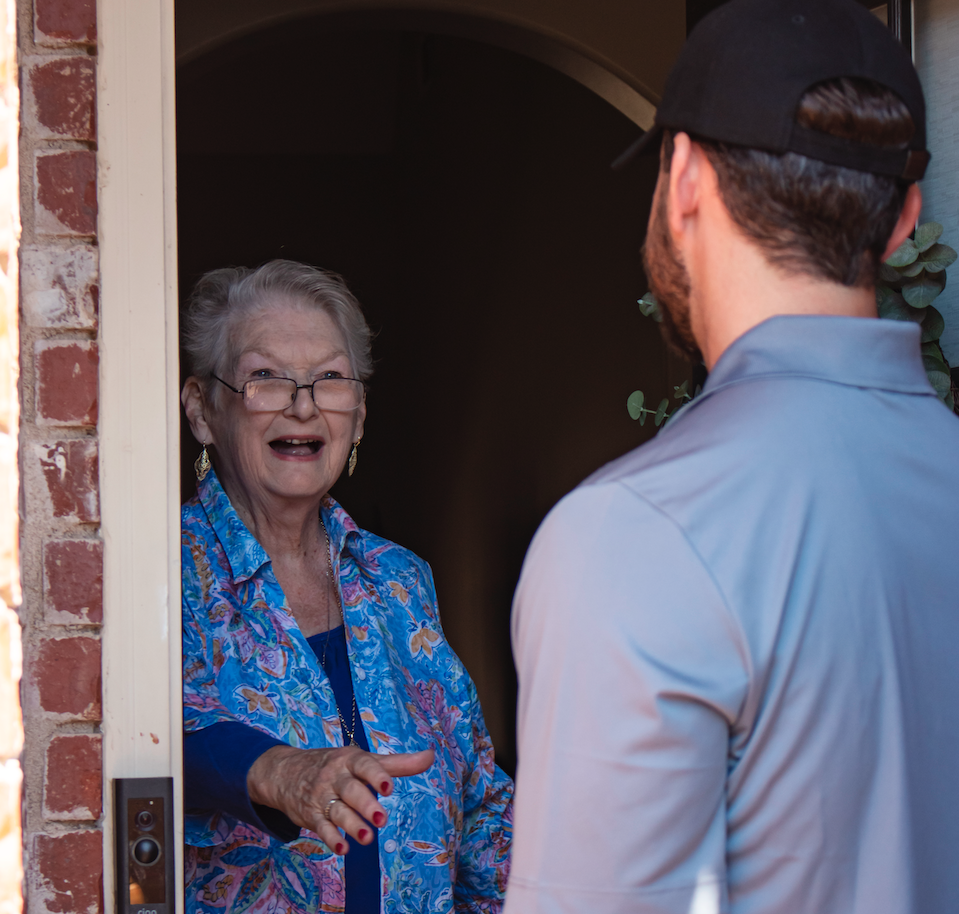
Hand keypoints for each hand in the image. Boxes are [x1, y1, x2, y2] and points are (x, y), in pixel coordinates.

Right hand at [247, 745, 434, 853]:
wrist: (286, 772)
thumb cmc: (336, 765)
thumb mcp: (364, 760)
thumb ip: (398, 763)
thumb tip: (430, 756)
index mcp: (350, 760)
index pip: (364, 766)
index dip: (376, 775)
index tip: (388, 787)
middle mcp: (335, 777)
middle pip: (351, 790)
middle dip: (365, 804)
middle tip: (381, 818)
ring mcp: (322, 796)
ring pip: (337, 810)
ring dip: (351, 824)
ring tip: (366, 838)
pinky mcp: (311, 815)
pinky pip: (321, 827)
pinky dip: (331, 838)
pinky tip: (343, 848)